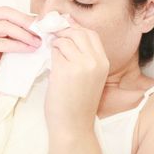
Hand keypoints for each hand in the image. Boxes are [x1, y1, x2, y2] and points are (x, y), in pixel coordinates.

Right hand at [0, 6, 41, 97]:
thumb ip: (11, 37)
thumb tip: (35, 32)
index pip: (6, 11)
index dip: (24, 16)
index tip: (41, 25)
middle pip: (6, 13)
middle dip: (26, 21)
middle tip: (42, 31)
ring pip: (5, 26)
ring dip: (25, 34)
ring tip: (38, 42)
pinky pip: (3, 43)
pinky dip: (18, 45)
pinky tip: (29, 49)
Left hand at [45, 18, 109, 133]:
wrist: (73, 126)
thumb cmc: (78, 102)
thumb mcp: (90, 76)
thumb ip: (83, 55)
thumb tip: (68, 28)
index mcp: (104, 62)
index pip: (91, 34)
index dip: (76, 27)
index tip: (64, 26)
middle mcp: (95, 61)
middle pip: (78, 32)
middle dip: (63, 30)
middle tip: (53, 35)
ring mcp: (80, 65)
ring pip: (65, 40)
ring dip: (55, 43)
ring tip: (51, 52)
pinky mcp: (64, 70)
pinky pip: (55, 52)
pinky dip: (50, 54)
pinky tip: (50, 63)